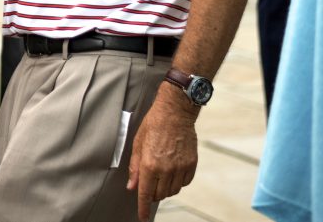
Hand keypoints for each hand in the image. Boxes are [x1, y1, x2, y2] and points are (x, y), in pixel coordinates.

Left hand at [127, 90, 198, 220]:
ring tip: (159, 177)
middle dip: (152, 194)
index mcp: (150, 164)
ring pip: (172, 191)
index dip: (142, 207)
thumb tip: (132, 186)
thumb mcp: (137, 144)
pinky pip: (184, 183)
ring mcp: (180, 167)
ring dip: (164, 189)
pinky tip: (172, 173)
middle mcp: (166, 169)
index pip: (145, 193)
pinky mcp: (191, 164)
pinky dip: (177, 182)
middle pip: (159, 194)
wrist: (175, 113)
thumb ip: (134, 167)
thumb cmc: (153, 125)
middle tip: (148, 186)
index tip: (142, 217)